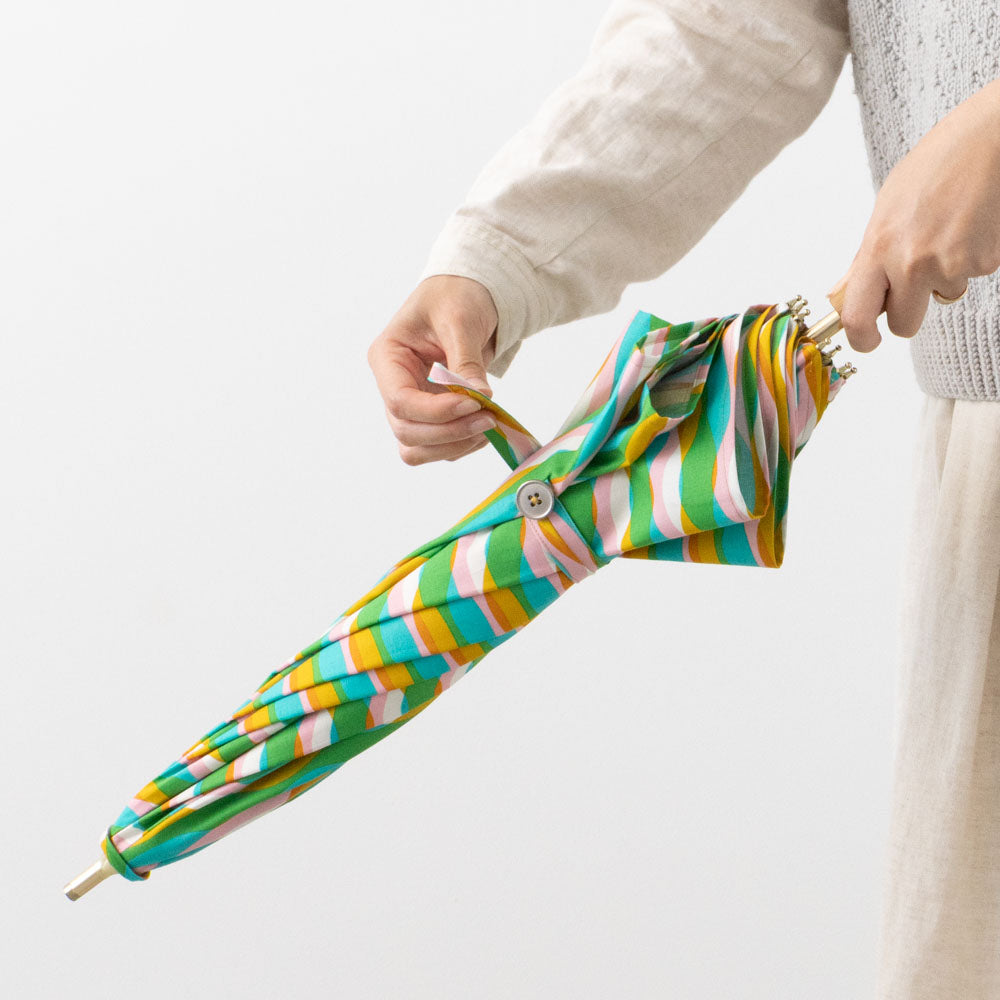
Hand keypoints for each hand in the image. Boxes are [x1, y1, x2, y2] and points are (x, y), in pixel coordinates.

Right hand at [367, 275, 499, 464]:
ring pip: (418, 447)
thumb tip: (480, 397)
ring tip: (489, 425)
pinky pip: (439, 445)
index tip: (475, 404)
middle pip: (406, 430)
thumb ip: (466, 361)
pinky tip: (485, 425)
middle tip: (488, 419)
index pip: (400, 401)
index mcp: (387, 357)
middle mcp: (393, 384)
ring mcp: (411, 403)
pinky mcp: (431, 414)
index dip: (437, 412)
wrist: (469, 294)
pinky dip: (462, 443)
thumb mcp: (461, 320)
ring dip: (454, 444)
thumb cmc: (455, 296)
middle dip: (449, 432)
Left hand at [829, 76, 999, 351]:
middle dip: (908, 311)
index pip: (857, 317)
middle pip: (904, 324)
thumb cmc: (936, 166)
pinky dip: (974, 256)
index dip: (862, 338)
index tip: (866, 341)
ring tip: (950, 229)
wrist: (990, 138)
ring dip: (945, 274)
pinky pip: (972, 274)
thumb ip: (866, 258)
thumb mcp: (887, 209)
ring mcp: (951, 265)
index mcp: (878, 249)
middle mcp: (911, 263)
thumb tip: (843, 294)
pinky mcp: (985, 261)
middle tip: (915, 282)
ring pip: (943, 296)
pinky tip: (973, 224)